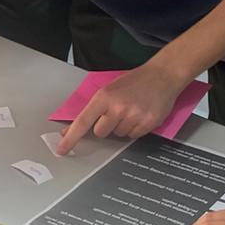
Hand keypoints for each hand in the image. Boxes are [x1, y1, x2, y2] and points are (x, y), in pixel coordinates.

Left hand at [57, 59, 187, 153]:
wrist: (163, 75)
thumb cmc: (134, 82)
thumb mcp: (109, 89)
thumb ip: (92, 110)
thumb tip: (70, 130)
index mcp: (104, 97)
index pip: (83, 122)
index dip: (71, 138)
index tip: (62, 149)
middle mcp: (117, 107)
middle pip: (100, 133)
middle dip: (105, 126)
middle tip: (117, 112)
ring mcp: (133, 116)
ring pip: (118, 135)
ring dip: (122, 127)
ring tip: (132, 110)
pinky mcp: (147, 123)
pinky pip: (134, 136)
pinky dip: (136, 129)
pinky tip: (141, 114)